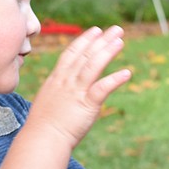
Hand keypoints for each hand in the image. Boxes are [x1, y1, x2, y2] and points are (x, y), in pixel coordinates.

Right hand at [28, 26, 130, 147]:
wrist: (41, 140)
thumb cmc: (42, 127)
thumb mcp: (47, 103)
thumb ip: (57, 94)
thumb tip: (64, 93)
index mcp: (56, 80)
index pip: (71, 54)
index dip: (85, 41)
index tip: (96, 31)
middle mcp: (66, 82)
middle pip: (85, 55)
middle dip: (101, 40)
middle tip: (116, 29)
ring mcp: (75, 92)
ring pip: (92, 66)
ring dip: (107, 52)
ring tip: (120, 41)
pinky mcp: (86, 105)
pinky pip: (102, 88)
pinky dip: (114, 79)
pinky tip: (127, 73)